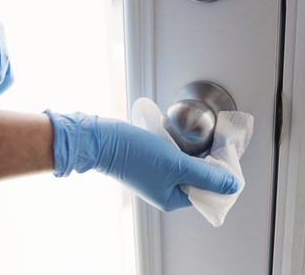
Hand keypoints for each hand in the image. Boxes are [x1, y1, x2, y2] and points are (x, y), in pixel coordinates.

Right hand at [45, 111, 238, 211]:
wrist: (106, 140)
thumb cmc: (137, 154)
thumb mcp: (177, 164)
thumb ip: (206, 176)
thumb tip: (233, 185)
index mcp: (172, 199)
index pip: (207, 194)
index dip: (221, 178)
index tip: (229, 160)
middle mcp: (165, 191)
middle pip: (198, 181)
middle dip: (211, 166)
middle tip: (220, 148)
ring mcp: (157, 178)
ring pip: (187, 170)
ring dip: (198, 157)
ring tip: (205, 144)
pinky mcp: (152, 164)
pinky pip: (176, 161)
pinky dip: (184, 153)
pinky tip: (187, 143)